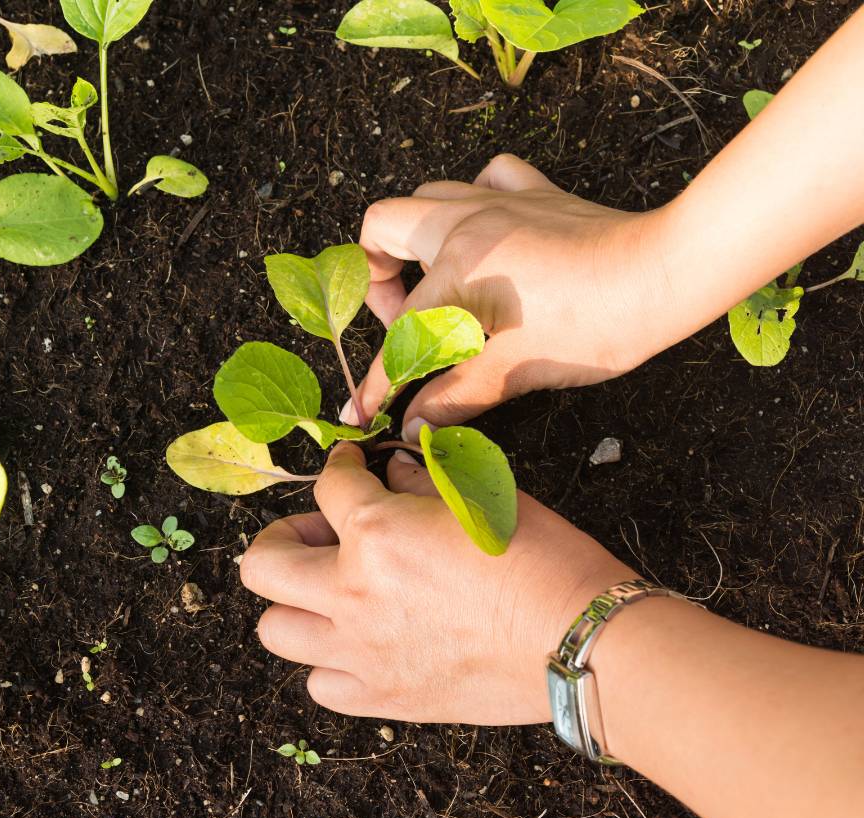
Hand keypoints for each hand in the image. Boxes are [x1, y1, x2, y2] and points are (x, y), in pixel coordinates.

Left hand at [240, 443, 635, 723]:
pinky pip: (320, 684)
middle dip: (281, 536)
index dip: (341, 467)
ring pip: (275, 630)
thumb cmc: (542, 560)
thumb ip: (422, 480)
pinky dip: (329, 663)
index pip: (327, 486)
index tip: (353, 469)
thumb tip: (393, 471)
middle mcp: (351, 593)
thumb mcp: (480, 496)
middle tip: (318, 533)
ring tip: (331, 594)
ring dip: (295, 603)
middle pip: (262, 564)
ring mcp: (359, 651)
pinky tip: (359, 645)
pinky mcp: (382, 698)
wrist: (579, 640)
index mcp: (376, 532)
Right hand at [351, 154, 679, 438]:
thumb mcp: (517, 370)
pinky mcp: (536, 192)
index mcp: (458, 265)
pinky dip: (473, 202)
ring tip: (436, 284)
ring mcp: (501, 198)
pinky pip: (485, 178)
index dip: (378, 379)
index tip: (365, 408)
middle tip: (406, 321)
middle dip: (378, 277)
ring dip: (416, 239)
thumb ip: (455, 396)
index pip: (402, 330)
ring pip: (428, 196)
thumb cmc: (598, 322)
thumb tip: (415, 424)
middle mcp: (468, 221)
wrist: (668, 274)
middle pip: (382, 225)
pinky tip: (484, 235)